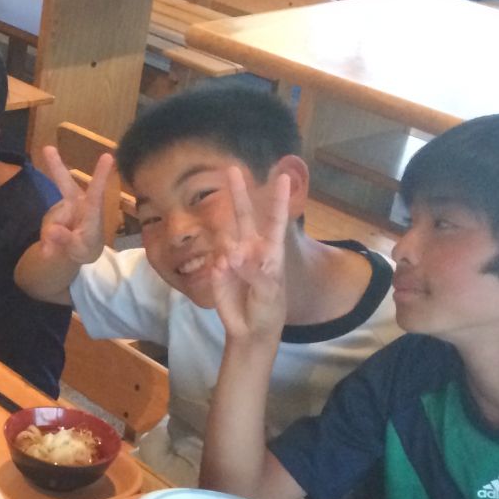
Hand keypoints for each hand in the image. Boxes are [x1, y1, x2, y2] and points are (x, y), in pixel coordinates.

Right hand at [37, 147, 112, 266]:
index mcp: (92, 211)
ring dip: (51, 236)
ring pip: (51, 220)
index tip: (108, 156)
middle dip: (56, 166)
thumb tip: (52, 230)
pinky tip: (54, 242)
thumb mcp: (79, 250)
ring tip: (61, 246)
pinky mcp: (53, 212)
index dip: (101, 176)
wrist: (76, 252)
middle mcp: (77, 203)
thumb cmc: (86, 249)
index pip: (97, 192)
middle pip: (65, 183)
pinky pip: (45, 226)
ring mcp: (63, 207)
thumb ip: (66, 241)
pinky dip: (46, 238)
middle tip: (47, 149)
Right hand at [196, 165, 289, 344]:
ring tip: (235, 270)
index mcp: (271, 251)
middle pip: (243, 215)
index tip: (283, 177)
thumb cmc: (268, 309)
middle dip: (238, 193)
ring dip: (230, 252)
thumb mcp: (269, 292)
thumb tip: (231, 255)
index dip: (278, 199)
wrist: (250, 330)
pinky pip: (215, 263)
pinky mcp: (217, 270)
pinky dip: (220, 273)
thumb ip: (253, 272)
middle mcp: (251, 248)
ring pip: (225, 239)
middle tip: (231, 168)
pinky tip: (225, 282)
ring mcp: (232, 258)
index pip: (274, 220)